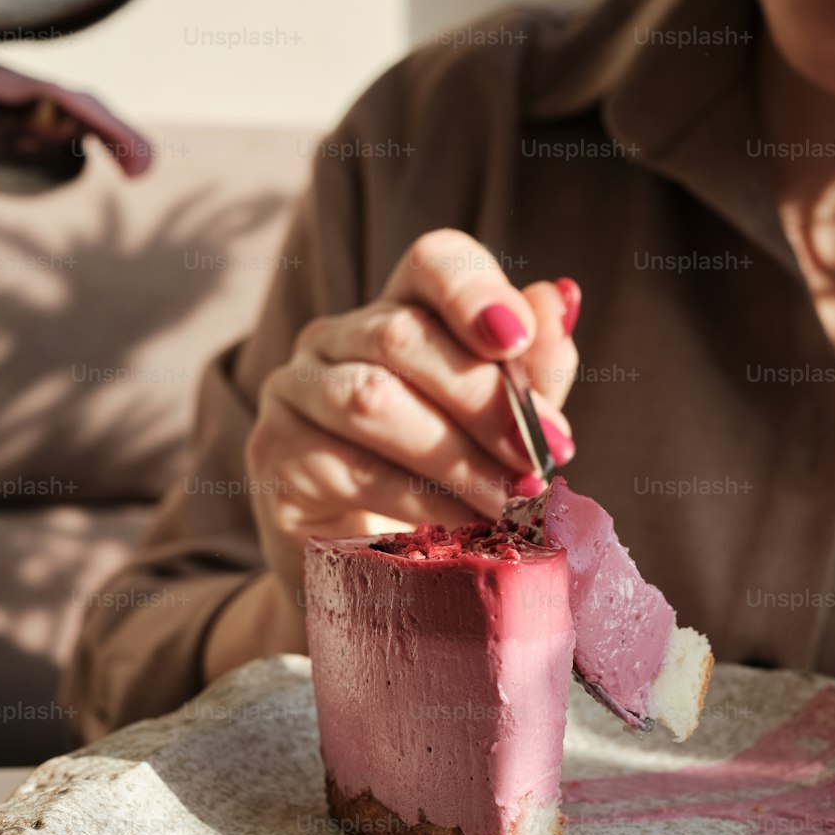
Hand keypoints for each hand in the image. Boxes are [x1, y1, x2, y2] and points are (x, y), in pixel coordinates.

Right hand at [246, 228, 580, 606]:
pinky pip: (349, 468)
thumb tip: (559, 300)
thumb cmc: (443, 487)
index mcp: (400, 309)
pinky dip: (419, 500)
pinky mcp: (275, 460)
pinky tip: (463, 526)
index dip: (473, 290)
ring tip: (511, 500)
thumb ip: (530, 371)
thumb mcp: (500, 429)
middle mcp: (335, 338)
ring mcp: (295, 394)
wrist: (368, 573)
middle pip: (402, 336)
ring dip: (456, 457)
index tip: (516, 341)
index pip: (432, 262)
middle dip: (482, 401)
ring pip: (371, 401)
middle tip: (538, 458)